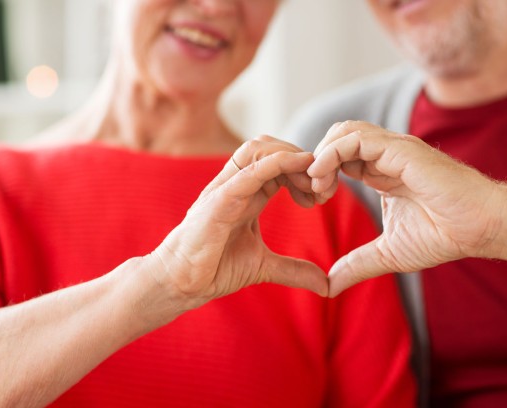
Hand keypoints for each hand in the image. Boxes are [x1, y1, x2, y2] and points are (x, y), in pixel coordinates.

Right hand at [151, 136, 328, 309]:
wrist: (180, 283)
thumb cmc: (214, 268)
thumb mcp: (264, 267)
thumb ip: (294, 270)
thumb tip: (325, 285)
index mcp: (248, 193)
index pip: (279, 162)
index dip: (305, 170)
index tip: (323, 194)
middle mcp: (237, 184)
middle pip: (271, 146)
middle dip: (302, 159)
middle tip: (323, 187)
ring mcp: (226, 188)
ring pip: (259, 148)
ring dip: (292, 156)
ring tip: (312, 182)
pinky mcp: (218, 200)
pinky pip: (248, 171)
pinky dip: (277, 162)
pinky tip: (299, 166)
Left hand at [309, 121, 506, 296]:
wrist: (481, 227)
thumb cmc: (444, 235)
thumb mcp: (389, 253)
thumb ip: (358, 264)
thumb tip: (329, 286)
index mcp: (380, 172)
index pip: (339, 156)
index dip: (320, 173)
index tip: (313, 200)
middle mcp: (385, 155)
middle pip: (337, 137)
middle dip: (316, 161)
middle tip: (313, 193)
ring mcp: (393, 149)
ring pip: (344, 131)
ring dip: (322, 155)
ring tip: (317, 185)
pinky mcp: (401, 150)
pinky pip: (357, 139)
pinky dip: (332, 153)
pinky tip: (325, 178)